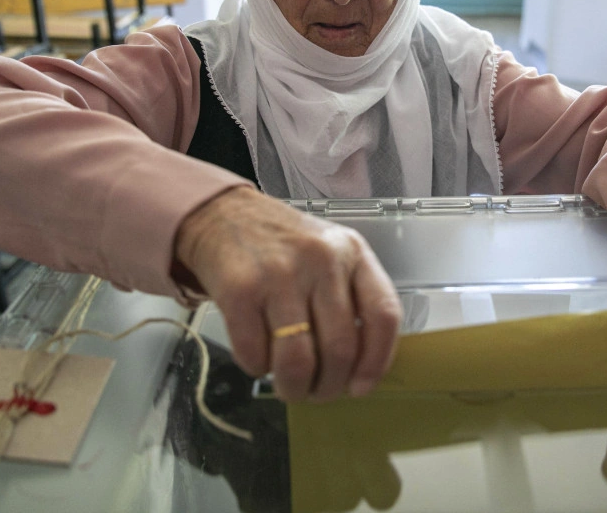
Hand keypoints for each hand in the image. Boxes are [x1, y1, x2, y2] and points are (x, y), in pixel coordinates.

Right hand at [175, 186, 402, 401]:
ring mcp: (279, 275)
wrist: (223, 215)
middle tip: (317, 392)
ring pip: (298, 360)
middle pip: (340, 348)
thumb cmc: (283, 244)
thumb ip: (350, 298)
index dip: (376, 362)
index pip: (383, 315)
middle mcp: (321, 261)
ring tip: (290, 387)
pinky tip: (258, 356)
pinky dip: (257, 368)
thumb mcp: (329, 255)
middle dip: (328, 386)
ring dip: (294, 387)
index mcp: (352, 253)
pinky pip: (255, 354)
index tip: (363, 387)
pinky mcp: (240, 290)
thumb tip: (359, 368)